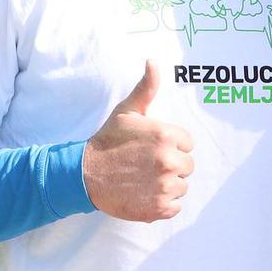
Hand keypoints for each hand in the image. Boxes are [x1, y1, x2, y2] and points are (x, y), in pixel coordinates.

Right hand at [82, 60, 194, 221]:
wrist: (84, 174)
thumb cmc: (108, 141)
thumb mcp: (127, 111)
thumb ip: (146, 87)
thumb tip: (153, 62)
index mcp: (167, 135)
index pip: (187, 144)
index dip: (171, 145)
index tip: (151, 148)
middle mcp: (169, 161)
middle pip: (187, 166)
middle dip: (171, 165)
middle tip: (146, 165)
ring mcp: (165, 186)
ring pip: (182, 186)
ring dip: (167, 185)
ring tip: (144, 179)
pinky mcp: (159, 208)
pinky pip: (175, 206)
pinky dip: (163, 204)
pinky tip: (145, 194)